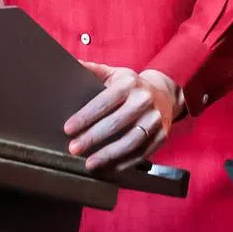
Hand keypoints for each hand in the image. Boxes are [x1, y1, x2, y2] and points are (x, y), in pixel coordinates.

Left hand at [64, 63, 184, 171]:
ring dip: (108, 155)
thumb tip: (72, 64)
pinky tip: (109, 167)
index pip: (104, 102)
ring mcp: (155, 119)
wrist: (164, 94)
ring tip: (89, 163)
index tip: (68, 129)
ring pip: (130, 141)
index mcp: (129, 83)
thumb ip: (94, 71)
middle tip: (73, 149)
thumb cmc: (131, 85)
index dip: (85, 117)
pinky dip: (124, 162)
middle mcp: (144, 100)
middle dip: (92, 138)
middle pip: (115, 123)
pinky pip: (142, 153)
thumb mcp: (114, 74)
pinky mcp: (162, 136)